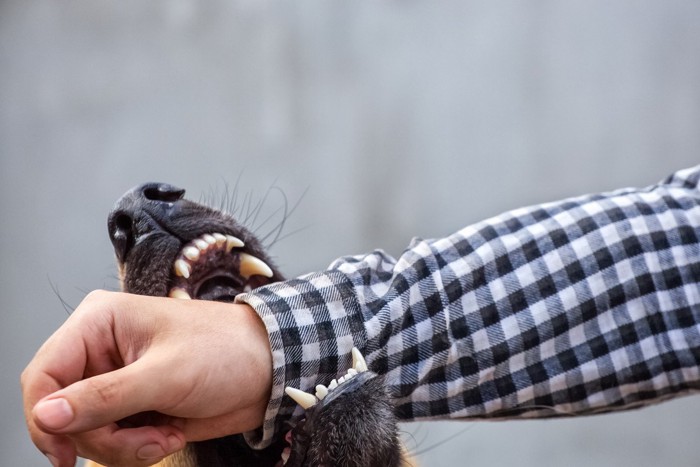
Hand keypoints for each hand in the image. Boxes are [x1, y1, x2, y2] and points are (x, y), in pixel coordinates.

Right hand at [21, 290, 272, 466]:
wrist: (269, 371)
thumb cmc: (226, 351)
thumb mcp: (166, 375)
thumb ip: (104, 398)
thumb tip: (46, 416)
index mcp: (100, 323)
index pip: (43, 373)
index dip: (44, 418)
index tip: (65, 453)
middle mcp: (101, 350)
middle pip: (62, 412)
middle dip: (101, 438)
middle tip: (145, 440)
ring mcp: (115, 381)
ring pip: (86, 433)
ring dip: (123, 447)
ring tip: (164, 435)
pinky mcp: (132, 406)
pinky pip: (111, 442)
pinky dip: (136, 449)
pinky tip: (168, 434)